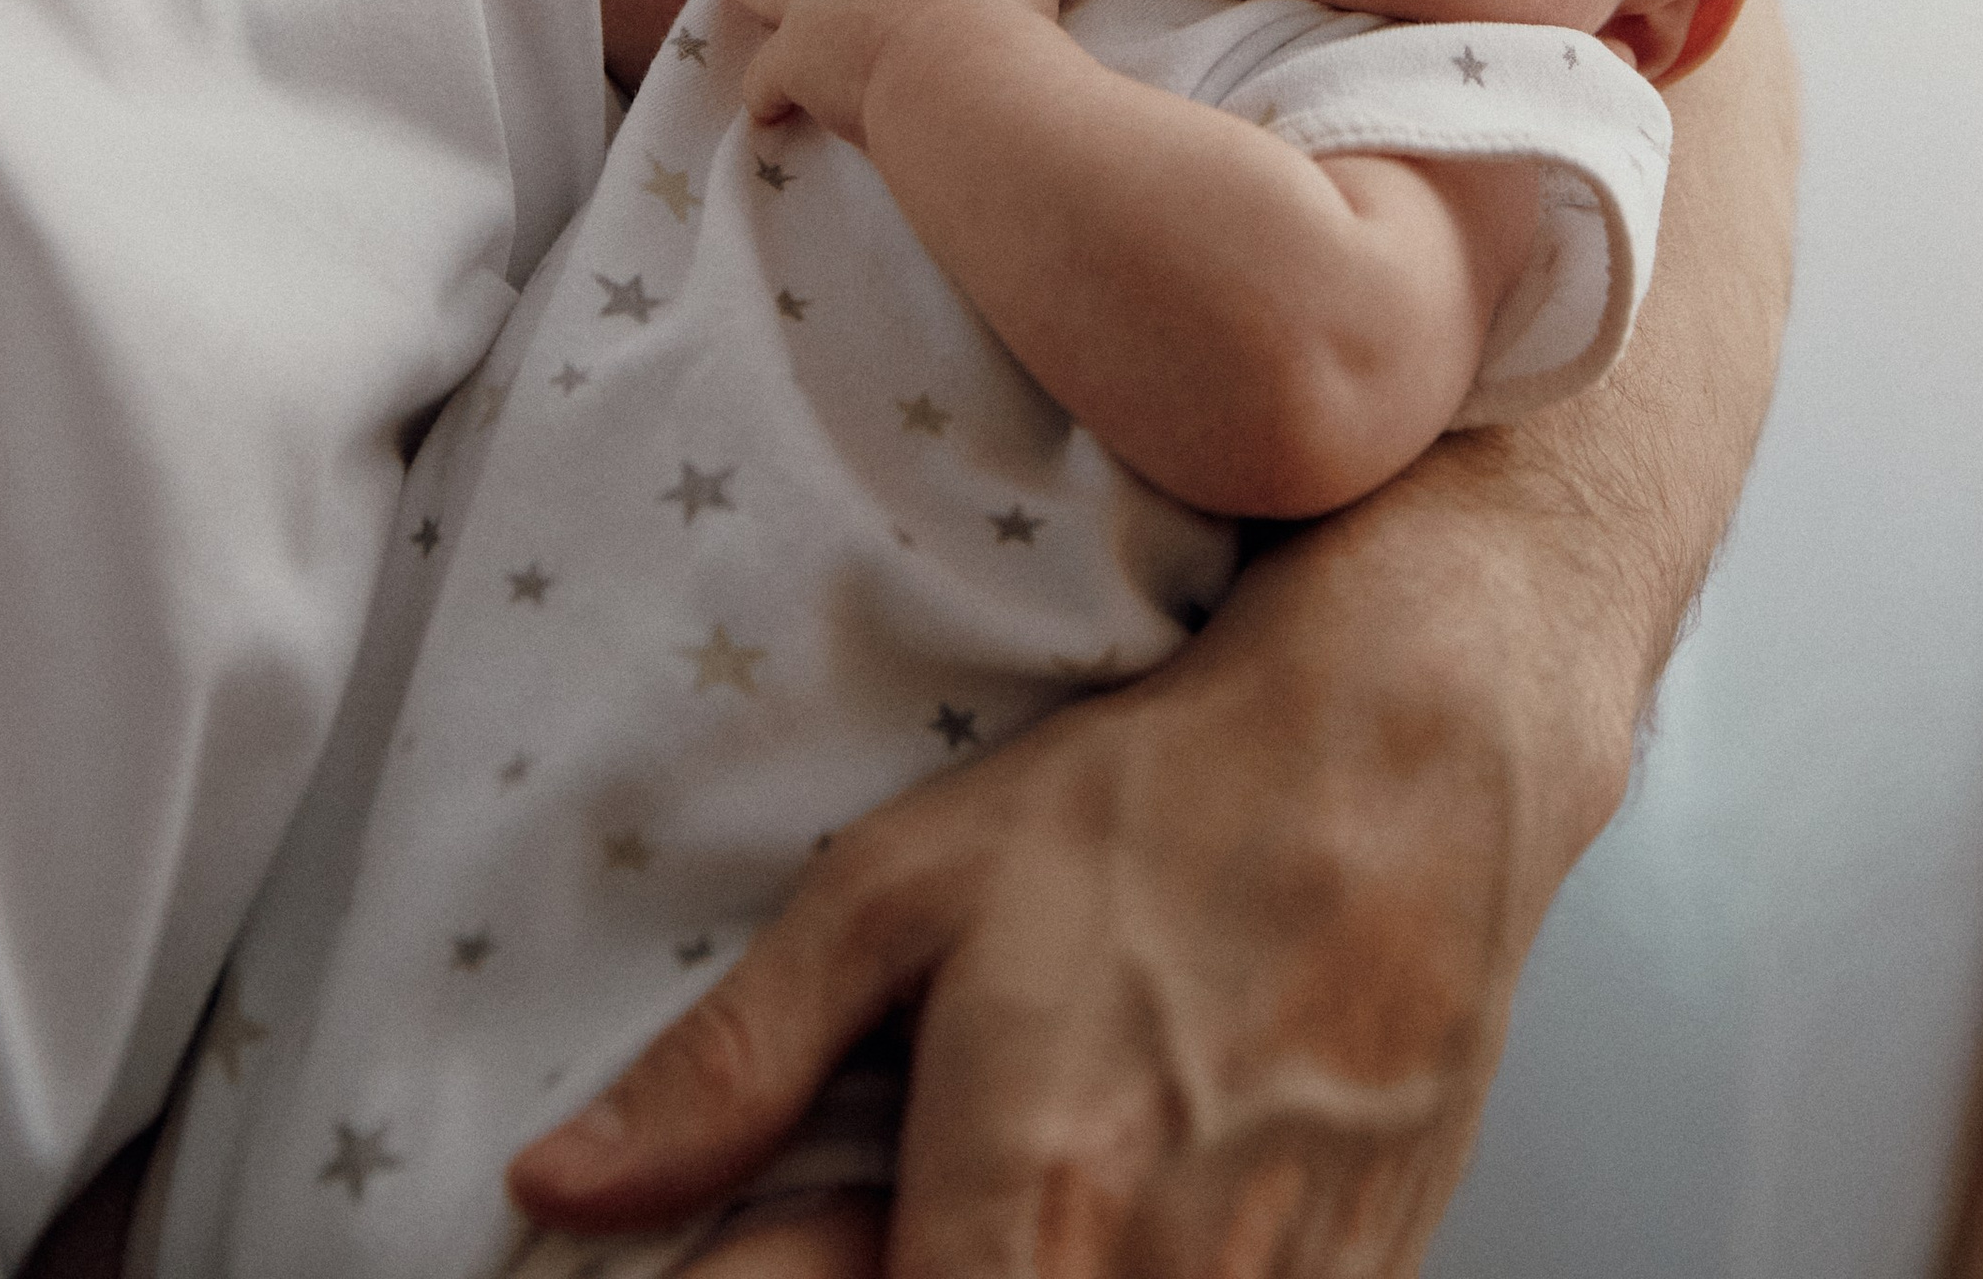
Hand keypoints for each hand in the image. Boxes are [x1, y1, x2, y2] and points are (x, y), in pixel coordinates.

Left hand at [506, 526, 1546, 1277]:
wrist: (1418, 755)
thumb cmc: (1168, 800)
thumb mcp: (906, 888)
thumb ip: (731, 1064)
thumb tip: (564, 1183)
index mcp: (1026, 1217)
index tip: (756, 1249)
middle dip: (885, 1272)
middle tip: (870, 1198)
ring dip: (1009, 1265)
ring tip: (1011, 1173)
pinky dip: (1127, 1268)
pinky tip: (1114, 1186)